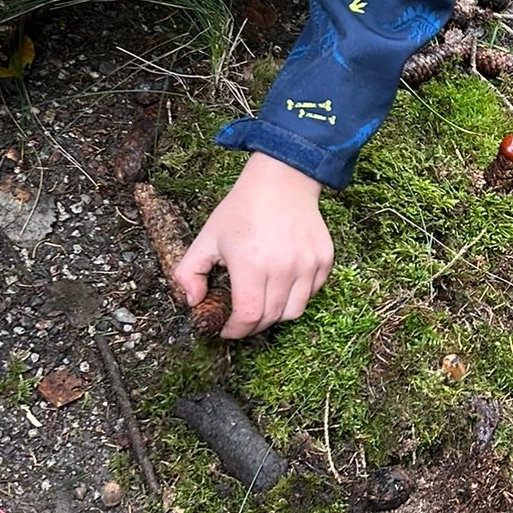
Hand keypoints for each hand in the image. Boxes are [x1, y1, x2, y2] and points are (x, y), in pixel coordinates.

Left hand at [175, 153, 333, 338]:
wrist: (282, 181)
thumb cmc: (242, 209)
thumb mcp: (206, 237)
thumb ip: (188, 273)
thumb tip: (193, 302)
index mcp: (251, 264)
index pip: (248, 316)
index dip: (235, 331)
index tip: (227, 330)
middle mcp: (283, 267)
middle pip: (270, 318)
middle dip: (252, 326)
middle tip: (241, 319)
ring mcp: (308, 264)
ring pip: (294, 311)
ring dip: (276, 315)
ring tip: (263, 303)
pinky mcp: (324, 260)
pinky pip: (311, 293)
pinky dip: (296, 297)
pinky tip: (282, 284)